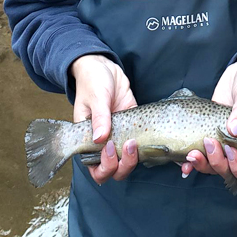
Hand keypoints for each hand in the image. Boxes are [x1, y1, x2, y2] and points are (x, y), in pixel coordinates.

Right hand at [70, 54, 137, 184]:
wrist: (104, 66)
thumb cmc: (92, 81)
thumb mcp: (96, 97)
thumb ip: (99, 117)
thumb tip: (100, 138)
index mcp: (88, 139)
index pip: (95, 167)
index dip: (104, 166)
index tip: (110, 148)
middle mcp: (104, 141)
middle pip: (114, 170)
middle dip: (122, 165)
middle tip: (127, 145)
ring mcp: (120, 134)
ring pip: (128, 160)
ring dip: (133, 158)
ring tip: (135, 141)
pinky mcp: (134, 124)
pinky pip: (141, 142)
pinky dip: (145, 145)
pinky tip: (148, 137)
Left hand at [181, 56, 236, 187]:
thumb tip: (233, 129)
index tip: (231, 150)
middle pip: (230, 173)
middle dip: (218, 164)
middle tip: (210, 143)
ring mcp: (224, 145)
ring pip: (214, 168)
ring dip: (203, 164)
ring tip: (193, 153)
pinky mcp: (210, 137)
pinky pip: (202, 157)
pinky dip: (192, 163)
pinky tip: (184, 162)